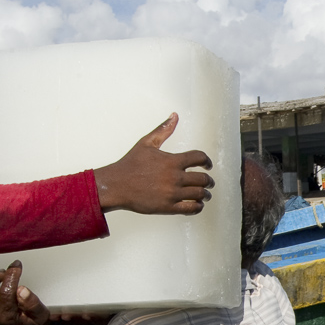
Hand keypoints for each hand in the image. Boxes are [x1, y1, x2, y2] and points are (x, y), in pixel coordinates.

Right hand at [93, 114, 214, 214]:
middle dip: (209, 181)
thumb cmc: (130, 165)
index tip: (208, 165)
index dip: (207, 161)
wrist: (116, 185)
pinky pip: (191, 208)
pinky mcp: (168, 207)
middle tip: (209, 183)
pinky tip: (196, 204)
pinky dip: (197, 207)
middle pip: (203, 179)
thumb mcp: (146, 143)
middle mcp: (174, 177)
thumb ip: (163, 130)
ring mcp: (172, 193)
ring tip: (205, 195)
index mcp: (171, 161)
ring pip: (199, 194)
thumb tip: (174, 116)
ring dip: (205, 194)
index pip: (199, 158)